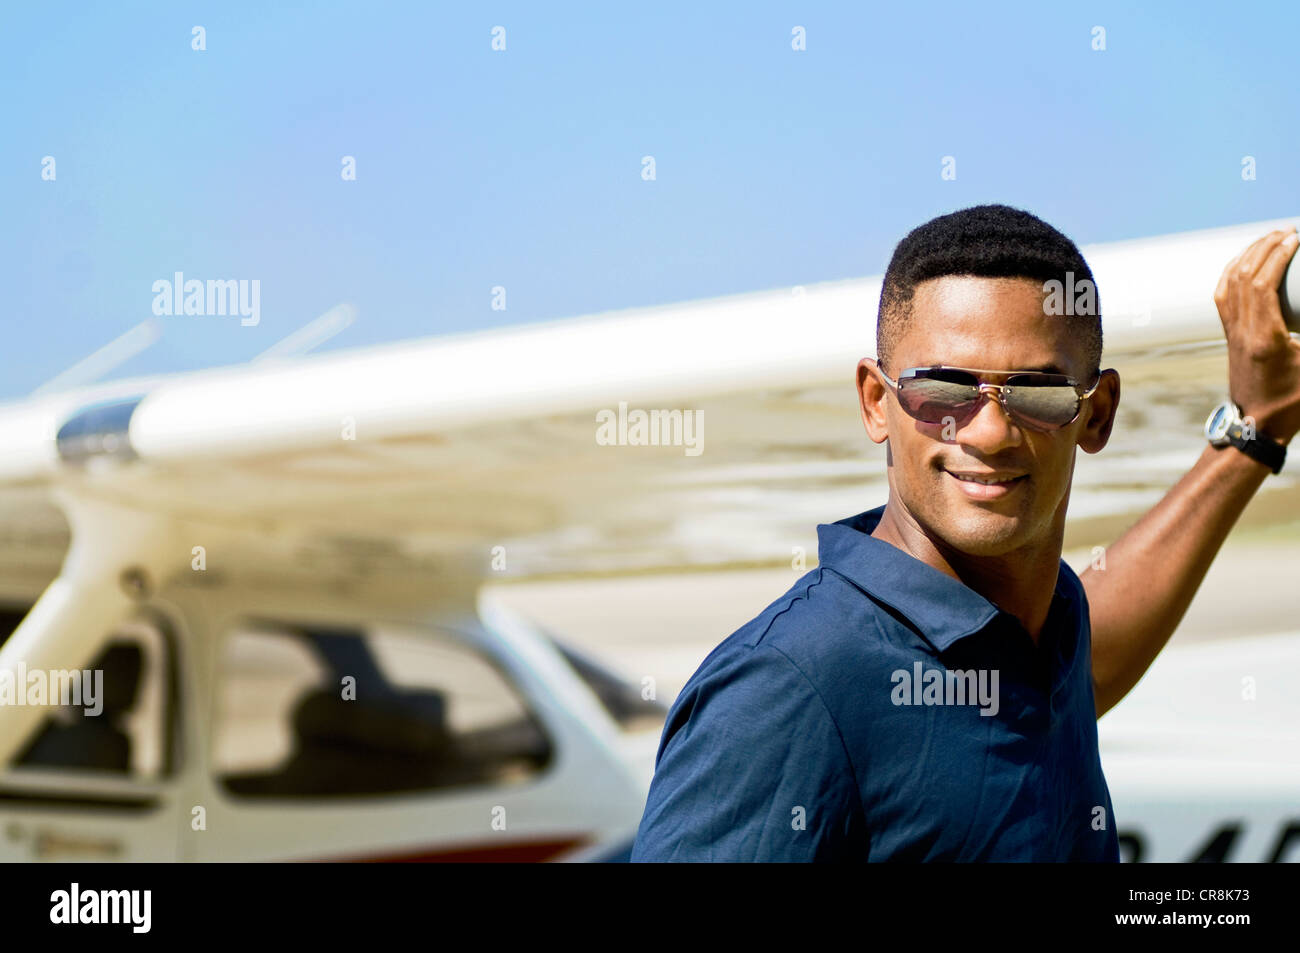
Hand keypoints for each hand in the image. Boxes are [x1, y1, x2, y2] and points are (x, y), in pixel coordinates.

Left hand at [1212, 226, 1299, 444]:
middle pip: (1243, 277)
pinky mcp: (1228, 337)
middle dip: (1263, 247)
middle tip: (1287, 230)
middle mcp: (1241, 331)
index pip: (1262, 284)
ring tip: (1270, 239)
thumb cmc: (1292, 403)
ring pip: (1229, 284)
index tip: (1296, 237)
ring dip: (1247, 256)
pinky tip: (1246, 264)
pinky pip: (1223, 297)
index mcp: (1264, 337)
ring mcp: (1231, 334)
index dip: (1277, 255)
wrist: (1255, 427)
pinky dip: (1232, 273)